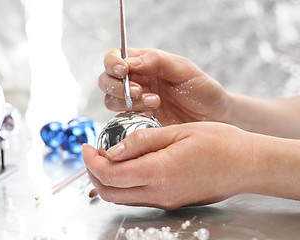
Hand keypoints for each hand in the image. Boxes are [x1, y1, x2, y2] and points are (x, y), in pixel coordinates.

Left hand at [82, 122, 257, 209]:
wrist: (247, 165)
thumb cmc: (219, 143)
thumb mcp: (178, 132)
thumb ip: (142, 141)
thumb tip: (113, 150)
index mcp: (159, 172)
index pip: (109, 175)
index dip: (91, 161)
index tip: (86, 146)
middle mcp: (159, 193)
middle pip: (109, 192)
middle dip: (93, 173)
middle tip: (93, 152)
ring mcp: (165, 201)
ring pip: (121, 198)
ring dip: (107, 179)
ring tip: (108, 156)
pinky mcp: (172, 202)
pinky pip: (137, 197)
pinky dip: (124, 184)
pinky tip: (129, 165)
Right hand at [99, 48, 229, 125]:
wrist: (214, 119)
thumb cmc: (202, 90)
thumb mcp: (184, 70)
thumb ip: (157, 61)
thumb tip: (130, 62)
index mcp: (144, 64)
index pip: (115, 57)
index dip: (112, 63)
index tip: (123, 71)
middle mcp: (136, 82)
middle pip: (106, 80)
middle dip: (116, 86)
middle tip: (139, 91)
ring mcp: (135, 103)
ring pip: (110, 100)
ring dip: (126, 102)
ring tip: (155, 102)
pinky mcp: (138, 121)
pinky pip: (121, 119)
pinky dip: (130, 116)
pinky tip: (152, 115)